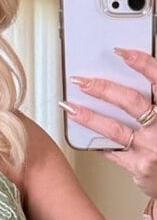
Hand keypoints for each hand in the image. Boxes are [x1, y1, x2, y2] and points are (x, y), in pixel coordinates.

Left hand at [64, 48, 156, 193]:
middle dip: (103, 89)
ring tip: (71, 108)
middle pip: (131, 102)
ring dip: (90, 117)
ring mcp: (151, 148)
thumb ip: (153, 100)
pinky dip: (98, 143)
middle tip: (82, 81)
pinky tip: (84, 135)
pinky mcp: (139, 167)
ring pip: (115, 129)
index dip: (142, 63)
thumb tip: (130, 75)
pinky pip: (113, 152)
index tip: (122, 52)